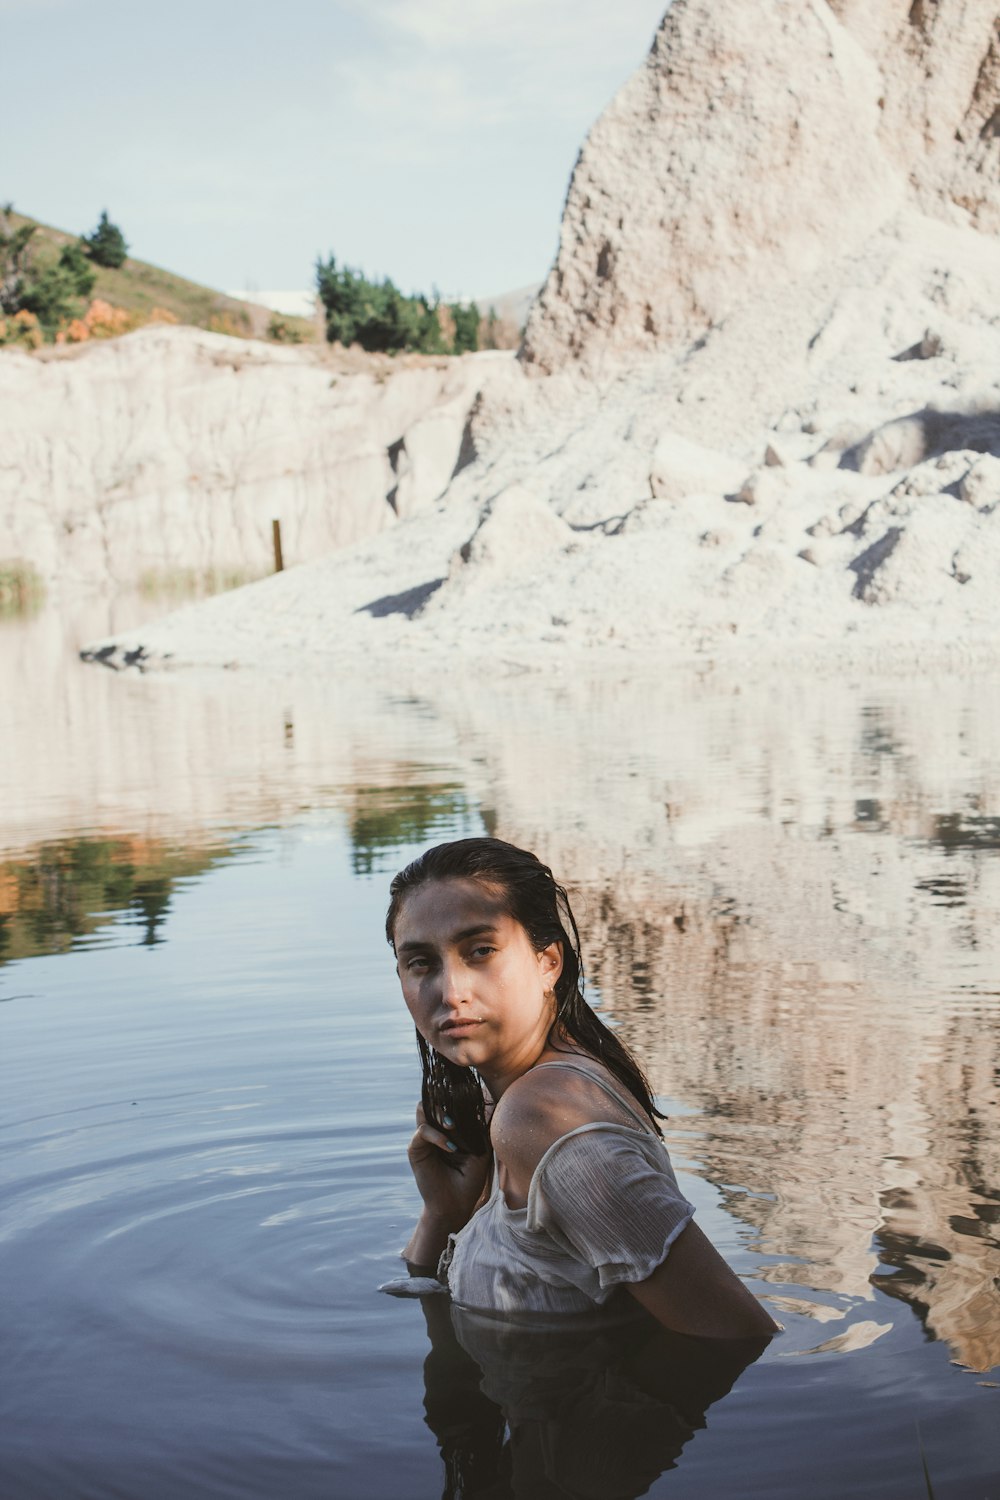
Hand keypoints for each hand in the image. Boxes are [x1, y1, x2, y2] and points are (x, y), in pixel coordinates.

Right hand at [403, 1102, 489, 1265]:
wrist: (455, 1205)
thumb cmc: (469, 1180)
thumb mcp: (480, 1151)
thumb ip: (481, 1130)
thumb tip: (491, 1107)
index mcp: (448, 1130)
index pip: (448, 1103)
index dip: (457, 1098)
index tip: (472, 1098)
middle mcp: (434, 1131)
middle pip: (433, 1100)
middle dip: (446, 1101)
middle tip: (459, 1113)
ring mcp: (423, 1139)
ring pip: (423, 1109)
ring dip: (439, 1113)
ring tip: (453, 1125)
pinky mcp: (415, 1149)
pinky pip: (422, 1132)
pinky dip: (437, 1136)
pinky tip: (451, 1147)